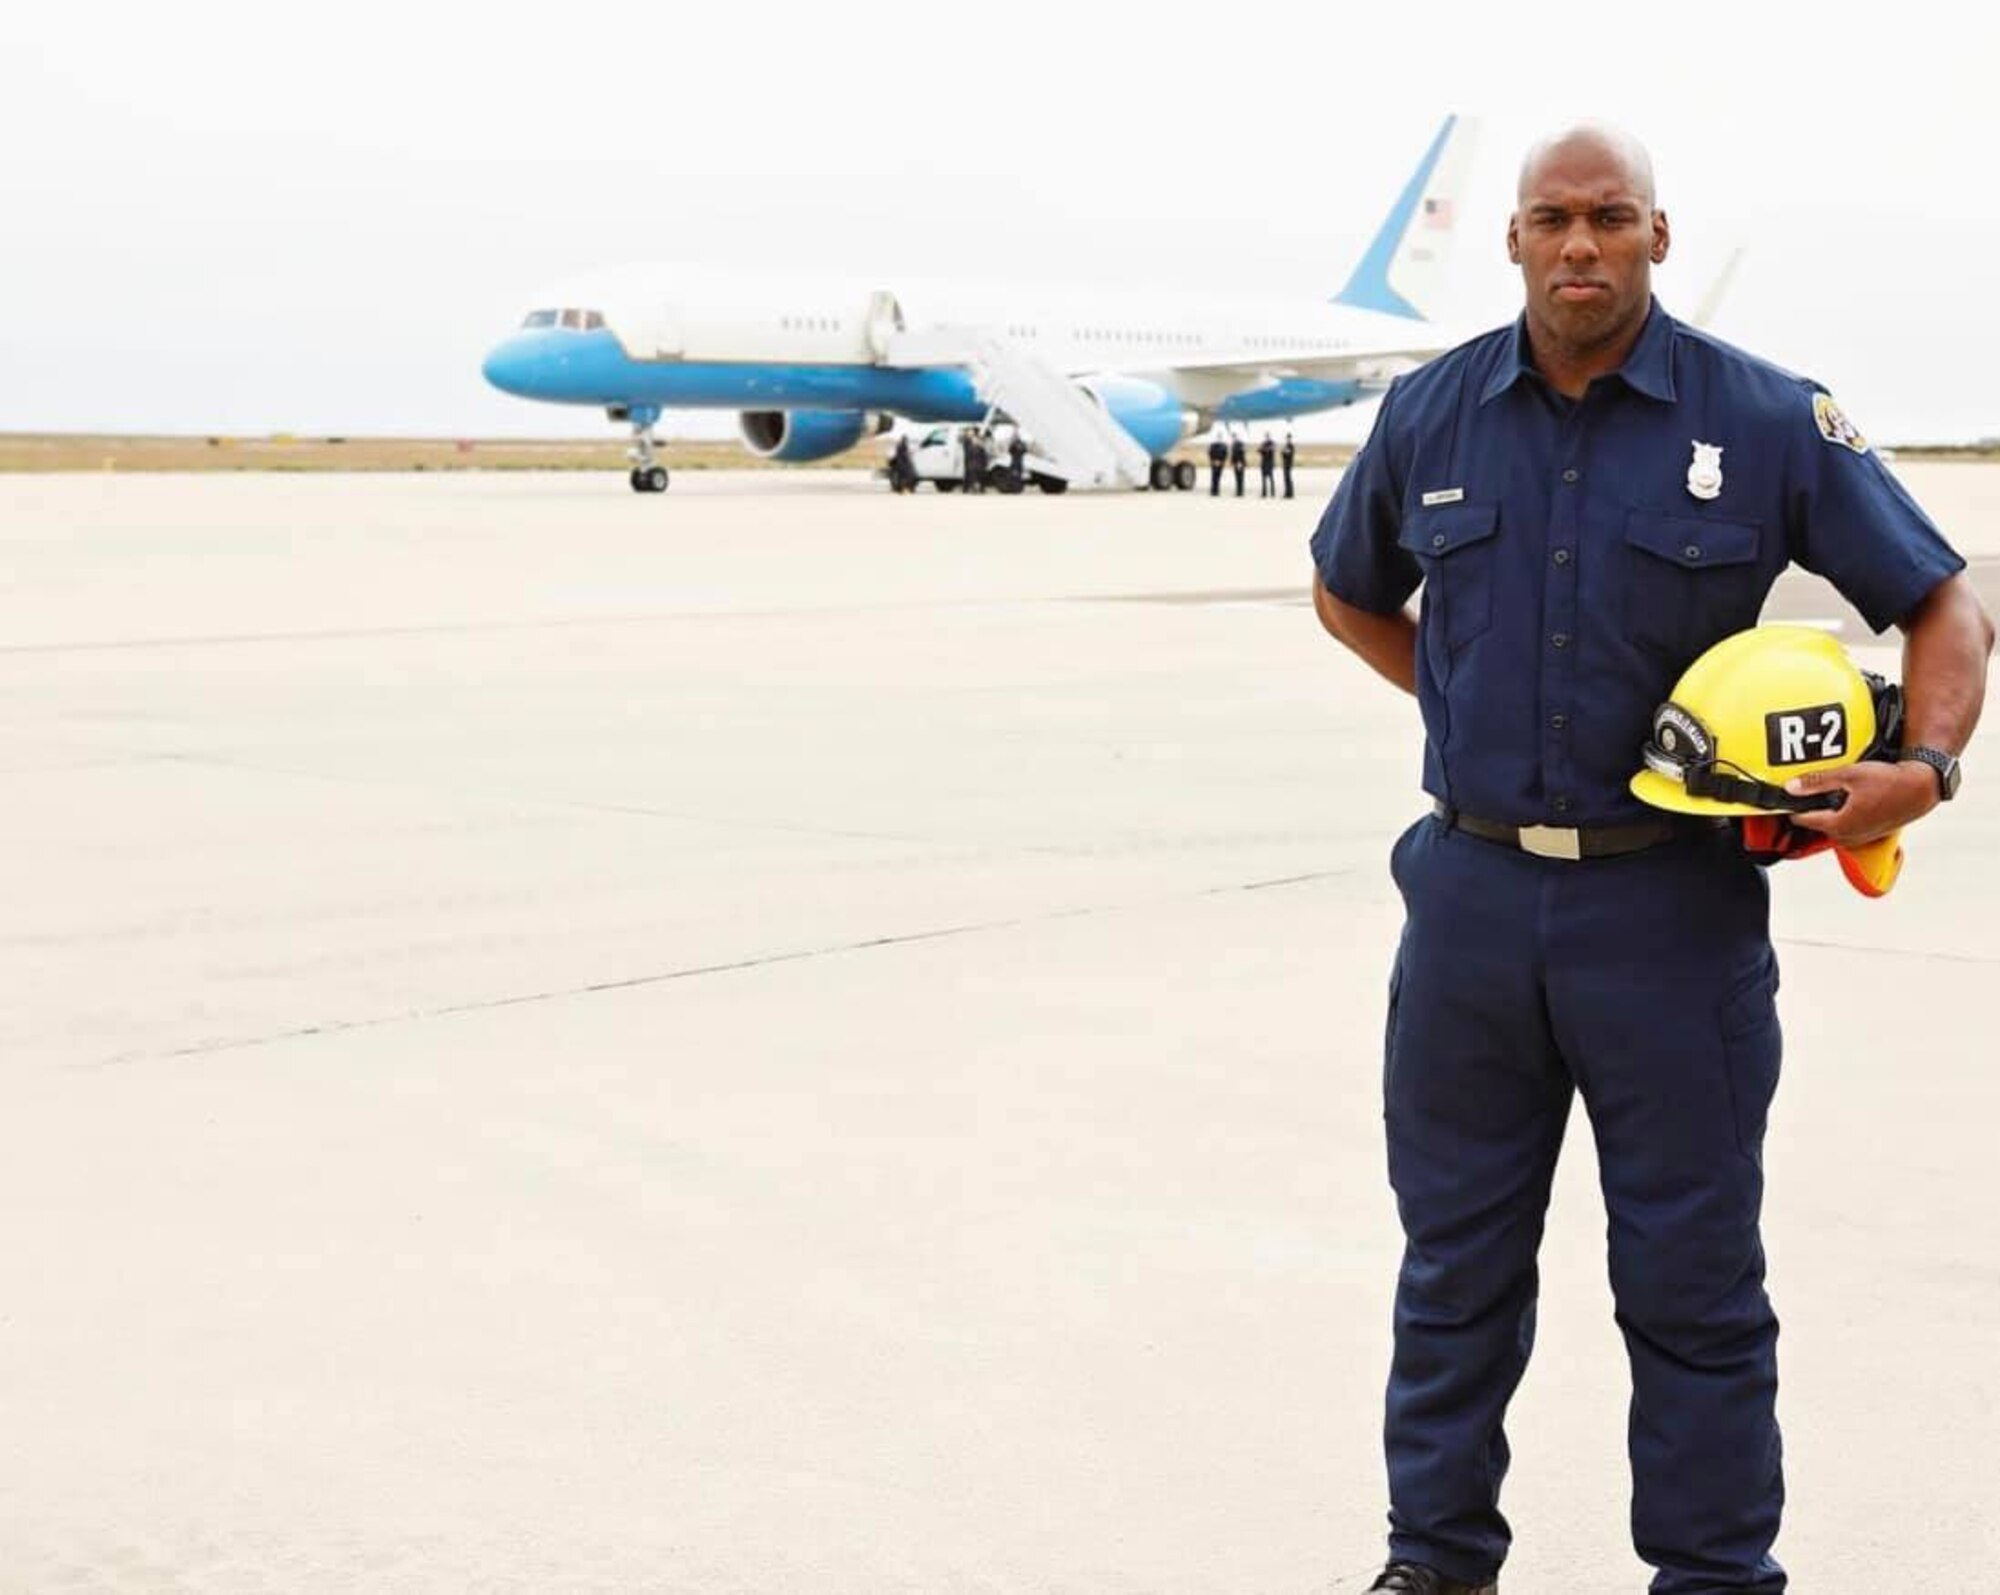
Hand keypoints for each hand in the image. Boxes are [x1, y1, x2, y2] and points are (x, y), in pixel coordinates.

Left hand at [1785, 761, 1937, 843]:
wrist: (1921, 789)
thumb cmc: (1889, 781)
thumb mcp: (1849, 775)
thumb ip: (1817, 782)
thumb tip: (1790, 787)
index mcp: (1837, 825)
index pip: (1800, 819)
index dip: (1792, 804)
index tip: (1788, 791)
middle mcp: (1845, 837)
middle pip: (1814, 822)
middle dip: (1811, 806)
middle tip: (1812, 786)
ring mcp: (1857, 838)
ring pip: (1830, 823)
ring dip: (1827, 809)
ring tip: (1834, 790)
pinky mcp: (1868, 834)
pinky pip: (1846, 825)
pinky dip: (1843, 813)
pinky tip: (1850, 798)